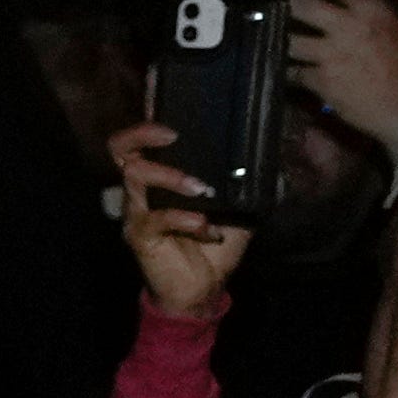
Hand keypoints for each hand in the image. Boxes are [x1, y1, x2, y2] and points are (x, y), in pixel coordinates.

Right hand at [107, 119, 252, 321]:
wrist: (202, 289)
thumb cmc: (215, 246)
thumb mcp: (237, 210)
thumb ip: (245, 187)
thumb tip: (276, 168)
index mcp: (159, 179)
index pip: (140, 142)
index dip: (145, 122)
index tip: (170, 108)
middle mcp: (141, 190)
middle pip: (121, 150)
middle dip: (143, 134)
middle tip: (173, 135)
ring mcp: (137, 212)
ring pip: (136, 176)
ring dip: (171, 177)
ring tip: (201, 188)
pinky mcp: (140, 236)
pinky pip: (157, 219)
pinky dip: (186, 220)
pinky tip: (208, 230)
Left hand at [281, 0, 397, 149]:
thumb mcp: (390, 30)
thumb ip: (363, 15)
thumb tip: (336, 4)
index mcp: (373, 11)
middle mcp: (350, 27)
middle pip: (304, 5)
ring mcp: (332, 54)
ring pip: (292, 39)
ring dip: (278, 37)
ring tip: (266, 34)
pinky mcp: (321, 80)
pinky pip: (294, 71)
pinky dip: (285, 70)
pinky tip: (279, 68)